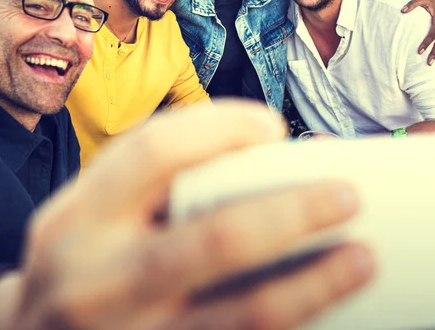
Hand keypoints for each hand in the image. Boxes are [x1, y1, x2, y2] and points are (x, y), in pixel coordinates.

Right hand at [14, 101, 373, 329]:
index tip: (272, 126)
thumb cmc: (73, 257)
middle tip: (347, 194)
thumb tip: (254, 149)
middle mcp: (98, 279)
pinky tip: (322, 308)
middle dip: (292, 213)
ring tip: (361, 256)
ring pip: (243, 314)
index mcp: (77, 217)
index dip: (221, 127)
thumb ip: (151, 179)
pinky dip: (289, 326)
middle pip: (214, 239)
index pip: (155, 151)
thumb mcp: (88, 207)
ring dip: (314, 284)